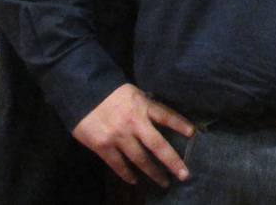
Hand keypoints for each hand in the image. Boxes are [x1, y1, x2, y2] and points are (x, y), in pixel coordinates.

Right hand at [72, 84, 193, 186]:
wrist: (83, 93)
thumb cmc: (111, 93)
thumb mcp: (134, 93)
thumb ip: (147, 106)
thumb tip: (161, 118)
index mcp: (142, 106)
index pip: (166, 116)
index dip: (180, 124)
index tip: (192, 134)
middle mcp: (134, 123)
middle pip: (157, 145)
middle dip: (172, 162)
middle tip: (184, 175)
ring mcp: (118, 136)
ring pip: (140, 159)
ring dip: (153, 172)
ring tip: (164, 182)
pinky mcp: (103, 146)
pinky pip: (118, 164)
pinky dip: (127, 174)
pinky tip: (135, 181)